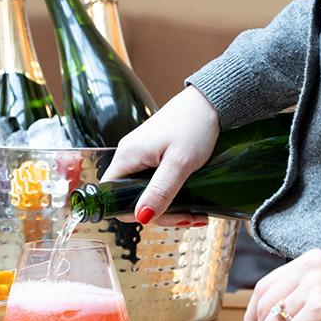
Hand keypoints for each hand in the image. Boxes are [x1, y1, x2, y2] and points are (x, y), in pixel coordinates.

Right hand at [101, 86, 219, 225]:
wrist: (210, 102)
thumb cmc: (194, 125)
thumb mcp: (179, 163)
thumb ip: (160, 191)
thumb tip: (142, 217)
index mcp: (127, 156)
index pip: (110, 195)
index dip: (131, 212)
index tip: (158, 217)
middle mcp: (130, 156)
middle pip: (131, 197)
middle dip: (160, 213)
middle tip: (187, 218)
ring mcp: (142, 155)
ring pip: (147, 192)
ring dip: (170, 207)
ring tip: (195, 213)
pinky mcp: (155, 155)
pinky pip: (156, 182)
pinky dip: (172, 195)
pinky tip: (191, 202)